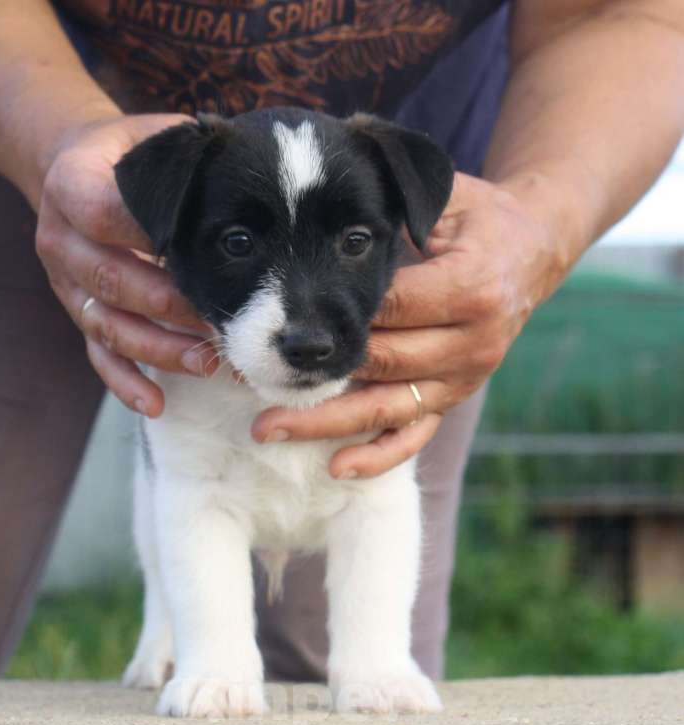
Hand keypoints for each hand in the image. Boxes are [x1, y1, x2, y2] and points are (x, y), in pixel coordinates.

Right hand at [36, 114, 219, 416]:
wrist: (67, 167)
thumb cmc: (126, 154)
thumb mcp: (150, 134)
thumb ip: (187, 153)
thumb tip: (252, 168)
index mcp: (71, 183)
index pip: (104, 212)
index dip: (152, 234)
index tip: (204, 249)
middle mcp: (59, 238)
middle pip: (110, 279)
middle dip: (168, 306)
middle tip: (220, 321)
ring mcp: (65, 284)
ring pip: (107, 325)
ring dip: (158, 349)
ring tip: (207, 363)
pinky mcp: (78, 313)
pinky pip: (96, 356)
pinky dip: (125, 383)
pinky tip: (156, 403)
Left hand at [252, 172, 563, 477]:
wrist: (533, 251)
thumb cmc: (481, 219)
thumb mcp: (452, 197)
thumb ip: (404, 199)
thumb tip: (340, 200)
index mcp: (471, 287)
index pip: (390, 307)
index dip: (334, 313)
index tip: (275, 318)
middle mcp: (473, 341)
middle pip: (381, 363)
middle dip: (314, 375)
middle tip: (250, 378)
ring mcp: (464, 377)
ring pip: (388, 407)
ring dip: (327, 422)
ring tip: (269, 429)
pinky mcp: (455, 397)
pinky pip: (416, 435)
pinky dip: (377, 456)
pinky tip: (335, 468)